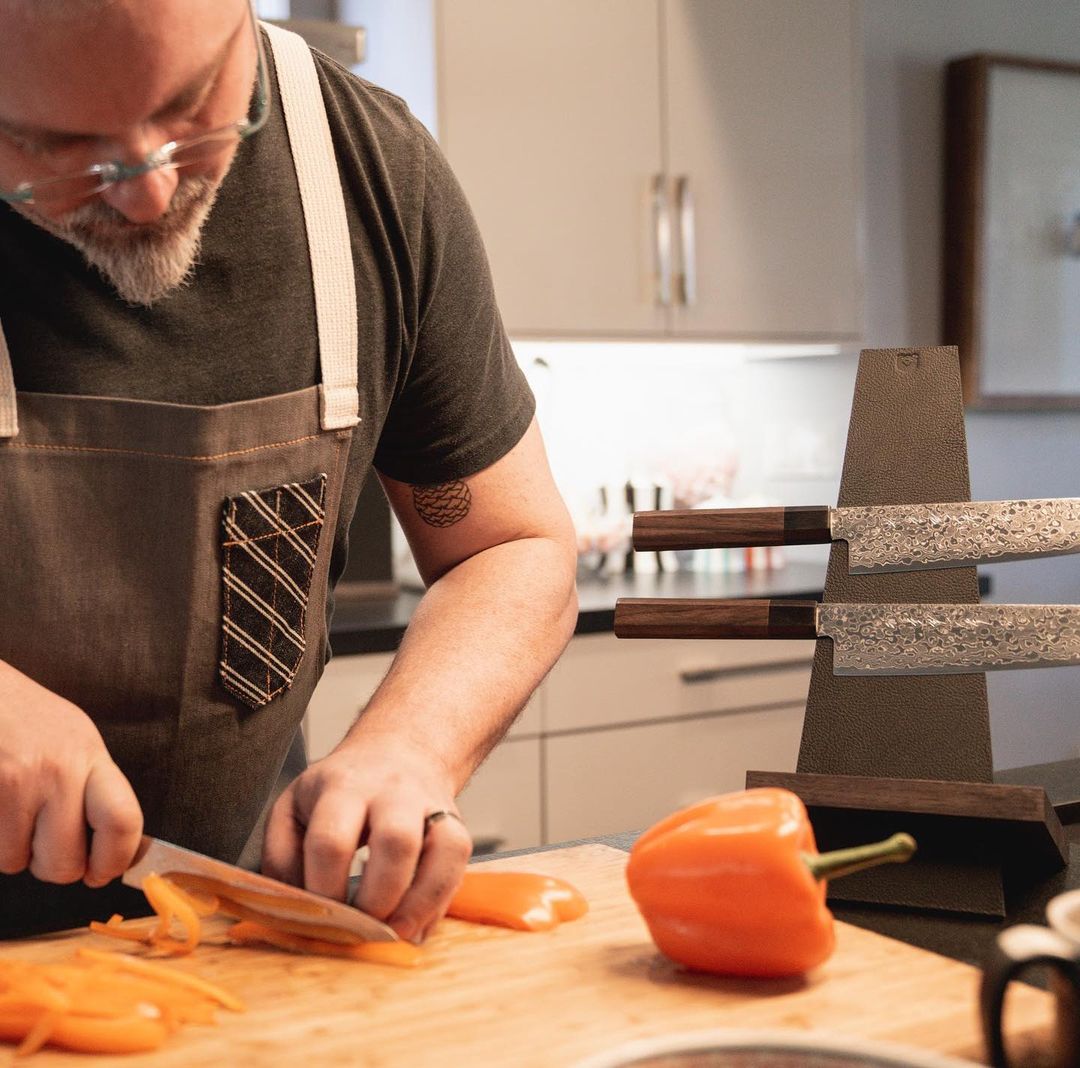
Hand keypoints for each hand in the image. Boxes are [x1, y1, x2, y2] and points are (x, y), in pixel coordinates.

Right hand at [0, 662, 142, 886]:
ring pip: (18, 862)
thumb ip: (93, 787)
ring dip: (15, 853)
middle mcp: (58, 769)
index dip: (115, 861)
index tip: (103, 872)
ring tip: (15, 816)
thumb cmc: (24, 719)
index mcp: (90, 755)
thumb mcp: (73, 740)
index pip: (123, 820)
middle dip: (55, 869)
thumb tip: (116, 847)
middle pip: (66, 861)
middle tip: (48, 850)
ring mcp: (16, 781)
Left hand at [261, 734, 472, 941]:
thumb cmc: (340, 788)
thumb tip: (292, 909)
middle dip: (378, 899)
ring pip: (444, 850)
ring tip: (393, 933)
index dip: (325, 890)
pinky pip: (459, 865)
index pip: (332, 840)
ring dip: (419, 904)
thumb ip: (281, 856)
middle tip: (359, 928)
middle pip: (396, 841)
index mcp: (342, 787)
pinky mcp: (456, 825)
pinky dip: (439, 904)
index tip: (320, 918)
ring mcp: (431, 806)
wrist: (398, 750)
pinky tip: (415, 926)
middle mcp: (394, 791)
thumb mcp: (294, 805)